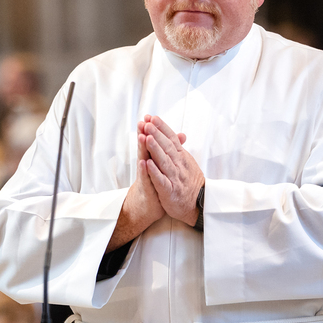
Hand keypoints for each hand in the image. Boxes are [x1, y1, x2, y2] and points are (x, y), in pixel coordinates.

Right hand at [107, 120, 166, 250]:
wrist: (149, 206)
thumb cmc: (157, 184)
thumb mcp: (164, 166)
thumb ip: (170, 149)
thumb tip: (180, 135)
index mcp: (153, 159)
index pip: (153, 141)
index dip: (153, 130)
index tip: (151, 116)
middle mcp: (147, 166)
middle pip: (146, 147)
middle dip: (144, 134)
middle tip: (142, 122)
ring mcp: (145, 176)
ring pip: (144, 160)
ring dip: (142, 148)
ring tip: (142, 137)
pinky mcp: (146, 188)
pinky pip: (145, 179)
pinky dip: (144, 171)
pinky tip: (143, 163)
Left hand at [143, 116, 203, 226]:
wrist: (198, 204)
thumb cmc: (189, 181)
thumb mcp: (187, 162)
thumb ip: (180, 148)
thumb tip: (179, 134)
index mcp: (181, 156)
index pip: (171, 138)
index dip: (162, 127)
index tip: (152, 117)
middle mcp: (179, 164)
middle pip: (167, 147)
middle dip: (156, 134)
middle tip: (147, 123)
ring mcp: (175, 177)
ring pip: (164, 161)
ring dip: (155, 149)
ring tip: (146, 138)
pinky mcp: (170, 191)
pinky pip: (162, 180)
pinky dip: (155, 172)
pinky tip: (147, 164)